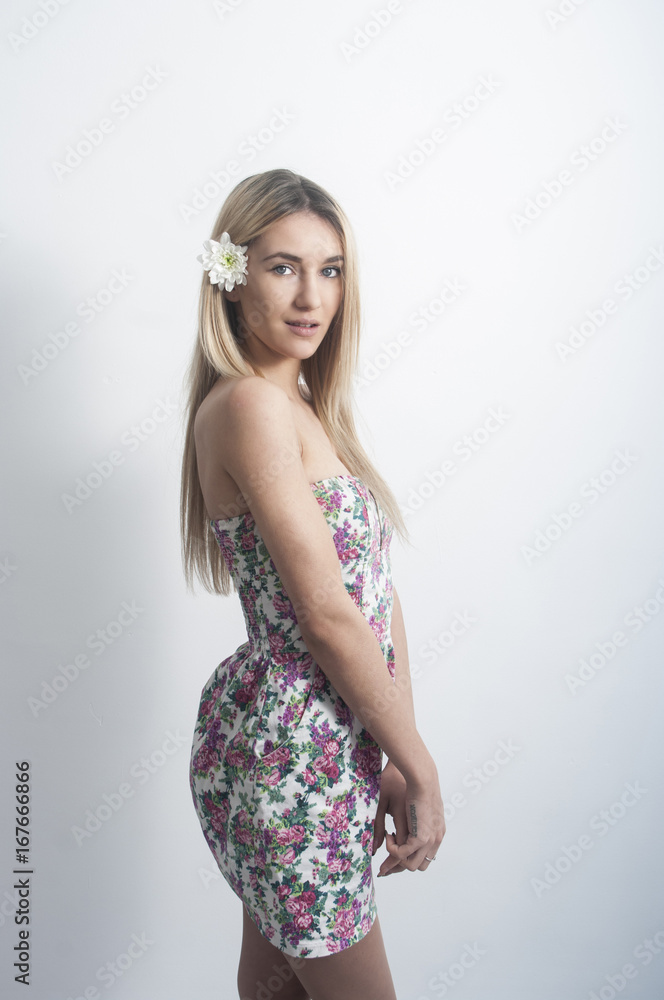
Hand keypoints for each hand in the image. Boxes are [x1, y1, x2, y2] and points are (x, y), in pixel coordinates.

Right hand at [373, 759, 444, 875]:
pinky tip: (389, 834)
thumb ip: (403, 824)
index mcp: (435, 832)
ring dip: (395, 857)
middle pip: (416, 865)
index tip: (389, 867)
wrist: (421, 777)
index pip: (421, 856)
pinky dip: (393, 849)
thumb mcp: (406, 808)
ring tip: (387, 838)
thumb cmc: (411, 785)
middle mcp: (435, 839)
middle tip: (382, 869)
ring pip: (411, 865)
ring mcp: (430, 840)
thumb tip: (392, 836)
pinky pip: (404, 855)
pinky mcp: (422, 837)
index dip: (405, 862)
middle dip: (397, 868)